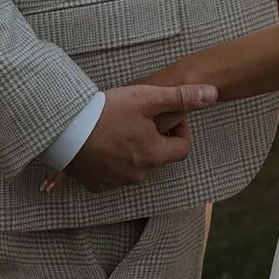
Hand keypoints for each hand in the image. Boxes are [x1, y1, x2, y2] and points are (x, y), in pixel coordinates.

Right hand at [41, 82, 216, 194]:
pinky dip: (115, 158)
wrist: (65, 129)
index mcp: (154, 156)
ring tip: (121, 124)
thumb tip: (213, 94)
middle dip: (156, 135)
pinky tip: (105, 139)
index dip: (179, 127)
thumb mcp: (149, 97)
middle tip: (140, 115)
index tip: (165, 113)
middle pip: (159, 155)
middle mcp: (138, 175)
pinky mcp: (97, 184)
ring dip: (136, 146)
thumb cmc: (108, 111)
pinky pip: (115, 172)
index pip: (182, 148)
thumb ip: (182, 97)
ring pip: (138, 163)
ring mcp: (116, 182)